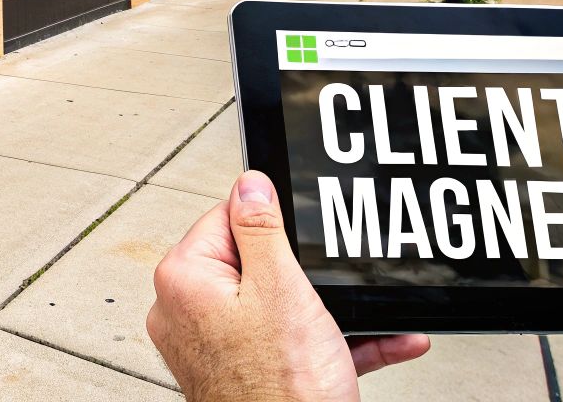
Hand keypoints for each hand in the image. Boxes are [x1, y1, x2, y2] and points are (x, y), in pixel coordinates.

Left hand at [147, 171, 429, 400]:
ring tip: (359, 317)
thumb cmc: (282, 389)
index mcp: (183, 279)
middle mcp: (185, 311)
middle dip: (303, 271)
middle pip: (252, 261)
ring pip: (276, 305)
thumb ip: (261, 227)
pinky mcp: (239, 372)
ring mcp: (211, 346)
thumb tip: (250, 182)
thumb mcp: (281, 288)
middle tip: (328, 286)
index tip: (301, 237)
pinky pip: (286, 341)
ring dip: (326, 309)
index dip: (272, 224)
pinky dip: (329, 340)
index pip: (224, 217)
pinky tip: (379, 340)